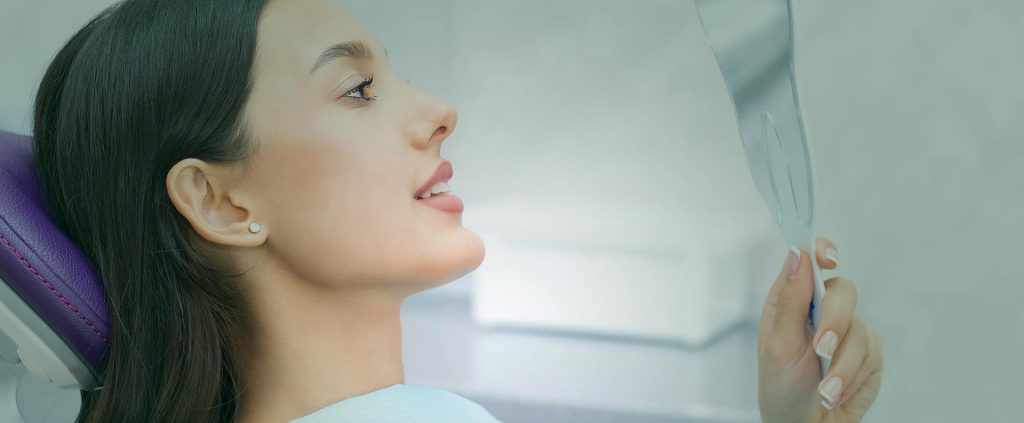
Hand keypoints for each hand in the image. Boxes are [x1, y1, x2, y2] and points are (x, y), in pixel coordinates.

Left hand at [757, 237, 884, 422]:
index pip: (807, 262)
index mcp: (790, 302)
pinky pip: (872, 352)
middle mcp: (819, 310)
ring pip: (859, 327)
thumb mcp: (780, 345)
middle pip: (842, 291)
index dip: (820, 252)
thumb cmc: (783, 388)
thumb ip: (791, 300)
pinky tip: (836, 391)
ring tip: (824, 389)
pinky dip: (852, 376)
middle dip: (834, 322)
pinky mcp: (868, 353)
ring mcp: (847, 330)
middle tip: (821, 349)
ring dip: (841, 365)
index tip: (828, 258)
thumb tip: (797, 254)